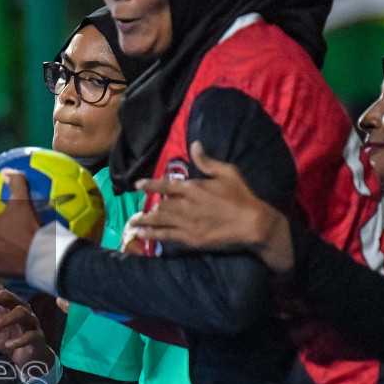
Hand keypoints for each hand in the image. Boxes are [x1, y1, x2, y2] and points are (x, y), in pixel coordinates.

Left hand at [0, 287, 52, 367]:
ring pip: (20, 313)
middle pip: (9, 296)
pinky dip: (19, 340)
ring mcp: (30, 321)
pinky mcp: (37, 337)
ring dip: (4, 319)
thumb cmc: (8, 337)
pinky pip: (31, 335)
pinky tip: (8, 345)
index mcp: (8, 304)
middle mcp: (20, 308)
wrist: (26, 357)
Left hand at [124, 142, 293, 271]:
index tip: (137, 185)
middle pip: (160, 206)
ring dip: (144, 222)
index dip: (150, 185)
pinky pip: (167, 236)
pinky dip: (152, 235)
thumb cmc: (241, 196)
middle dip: (146, 208)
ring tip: (131, 224)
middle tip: (134, 211)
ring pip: (160, 221)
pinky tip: (141, 236)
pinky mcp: (191, 238)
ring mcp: (187, 223)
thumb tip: (194, 144)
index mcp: (193, 188)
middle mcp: (186, 206)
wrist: (252, 223)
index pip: (166, 186)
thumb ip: (207, 161)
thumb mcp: (227, 172)